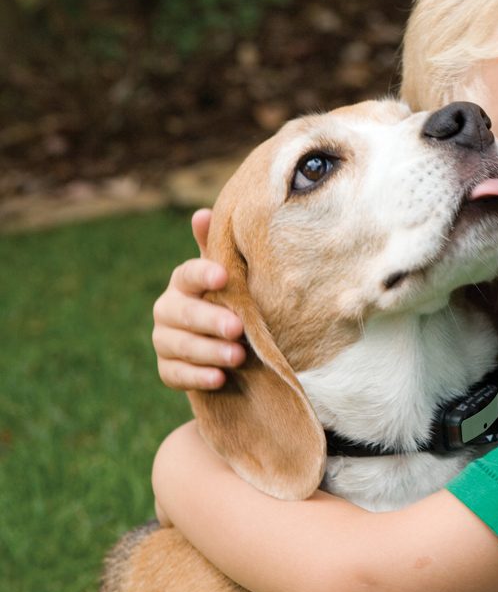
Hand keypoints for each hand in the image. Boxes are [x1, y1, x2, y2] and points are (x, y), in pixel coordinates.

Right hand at [152, 209, 245, 389]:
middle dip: (210, 320)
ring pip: (180, 345)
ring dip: (209, 351)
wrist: (228, 346)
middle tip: (237, 327)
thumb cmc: (230, 302)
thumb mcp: (229, 278)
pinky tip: (218, 378)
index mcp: (184, 282)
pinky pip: (176, 374)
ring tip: (237, 356)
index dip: (203, 274)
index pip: (188, 274)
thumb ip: (218, 250)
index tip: (223, 276)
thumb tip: (203, 213)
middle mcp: (168, 309)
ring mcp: (165, 340)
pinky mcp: (168, 369)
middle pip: (183, 313)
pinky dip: (197, 377)